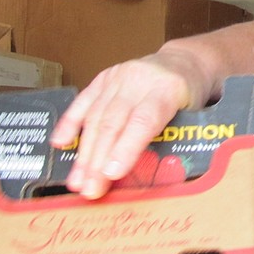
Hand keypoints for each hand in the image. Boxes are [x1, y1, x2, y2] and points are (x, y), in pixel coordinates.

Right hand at [50, 52, 196, 198]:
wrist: (183, 64)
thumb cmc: (189, 97)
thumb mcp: (194, 116)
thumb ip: (175, 141)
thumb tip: (155, 180)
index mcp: (168, 89)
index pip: (144, 121)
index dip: (126, 148)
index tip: (111, 173)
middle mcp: (139, 80)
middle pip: (114, 122)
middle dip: (99, 160)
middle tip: (90, 189)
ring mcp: (119, 77)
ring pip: (96, 116)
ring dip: (84, 152)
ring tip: (77, 180)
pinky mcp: (104, 78)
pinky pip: (83, 101)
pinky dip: (70, 123)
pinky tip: (59, 143)